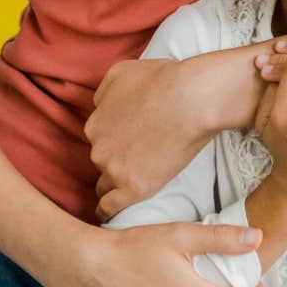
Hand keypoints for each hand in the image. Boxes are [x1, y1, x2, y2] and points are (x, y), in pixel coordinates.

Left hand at [86, 57, 211, 220]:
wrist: (191, 99)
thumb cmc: (164, 80)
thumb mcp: (121, 71)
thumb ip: (104, 92)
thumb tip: (100, 105)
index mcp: (95, 122)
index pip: (98, 136)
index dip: (114, 137)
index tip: (127, 139)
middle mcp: (98, 147)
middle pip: (102, 158)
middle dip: (115, 158)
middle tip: (138, 155)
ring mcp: (114, 169)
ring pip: (105, 182)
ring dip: (114, 183)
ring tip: (129, 184)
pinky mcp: (133, 188)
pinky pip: (110, 207)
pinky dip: (107, 211)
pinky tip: (109, 214)